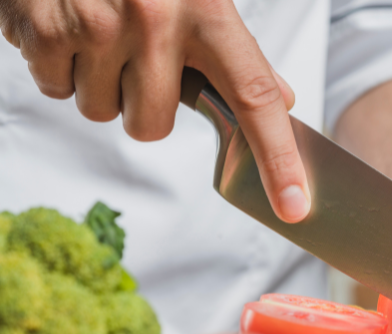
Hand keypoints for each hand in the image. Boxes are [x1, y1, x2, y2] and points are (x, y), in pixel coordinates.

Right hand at [0, 0, 309, 222]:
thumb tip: (282, 98)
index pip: (254, 98)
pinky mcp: (45, 30)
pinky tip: (68, 26)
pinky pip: (55, 90)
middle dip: (141, 103)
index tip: (294, 205)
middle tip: (134, 58)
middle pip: (153, 126)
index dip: (278, 159)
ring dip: (99, 83)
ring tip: (99, 32)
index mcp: (209, 12)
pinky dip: (59, 67)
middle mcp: (156, 19)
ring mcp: (98, 25)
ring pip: (102, 112)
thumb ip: (239, 51)